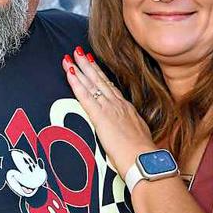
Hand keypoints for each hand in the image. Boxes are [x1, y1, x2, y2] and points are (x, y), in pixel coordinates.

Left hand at [62, 47, 156, 177]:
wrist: (144, 159)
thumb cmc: (142, 155)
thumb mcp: (139, 138)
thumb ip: (131, 132)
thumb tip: (129, 135)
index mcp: (127, 110)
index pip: (111, 88)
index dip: (101, 76)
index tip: (94, 65)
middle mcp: (118, 105)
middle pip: (100, 80)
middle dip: (88, 65)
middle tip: (78, 52)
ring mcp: (109, 108)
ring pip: (92, 83)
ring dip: (79, 68)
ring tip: (70, 56)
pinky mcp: (100, 116)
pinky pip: (85, 95)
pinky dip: (76, 82)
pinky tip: (69, 72)